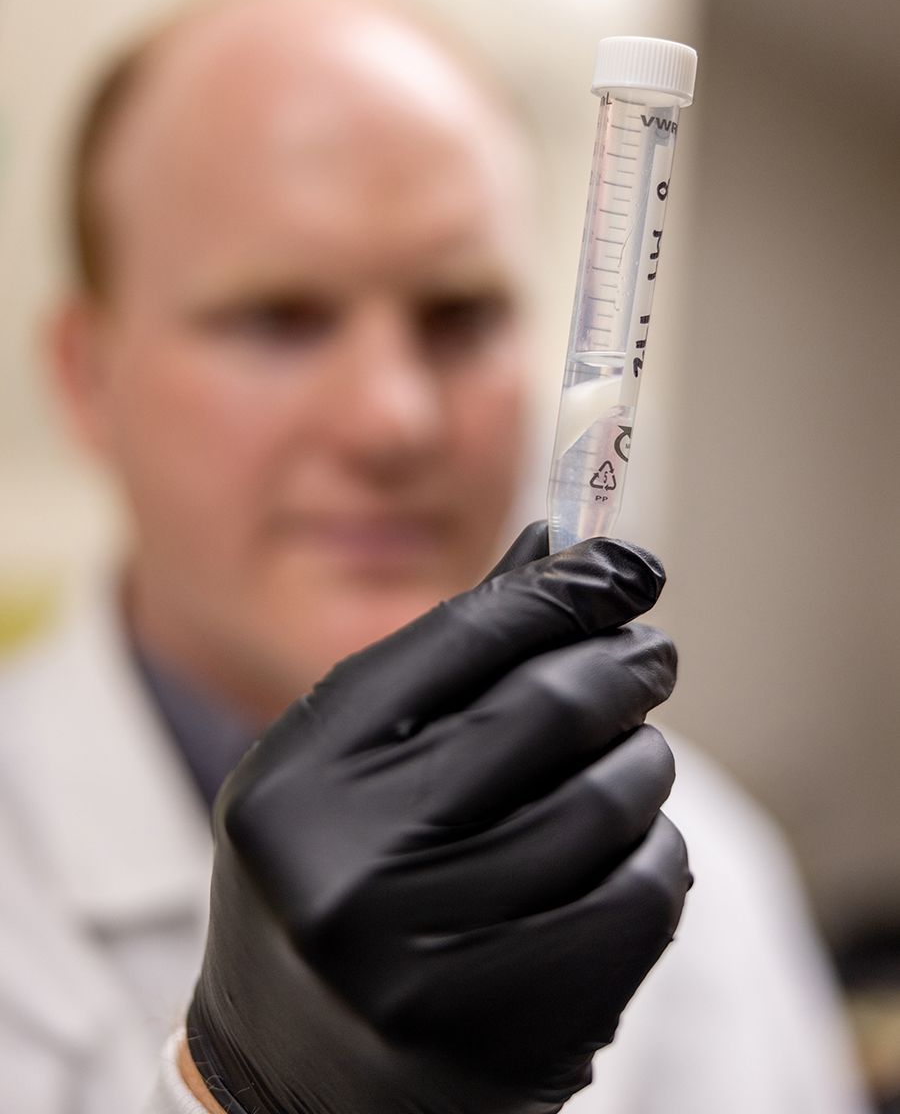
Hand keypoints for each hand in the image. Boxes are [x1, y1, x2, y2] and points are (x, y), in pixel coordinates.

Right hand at [186, 525, 689, 1113]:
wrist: (288, 1082)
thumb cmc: (327, 885)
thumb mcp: (348, 766)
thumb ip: (447, 659)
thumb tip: (559, 549)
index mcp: (301, 777)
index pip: (462, 639)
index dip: (562, 589)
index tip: (624, 568)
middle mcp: (351, 866)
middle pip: (544, 710)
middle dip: (623, 664)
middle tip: (651, 653)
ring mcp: (428, 959)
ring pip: (608, 803)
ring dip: (645, 761)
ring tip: (637, 755)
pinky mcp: (507, 1031)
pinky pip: (639, 898)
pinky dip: (659, 851)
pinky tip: (639, 840)